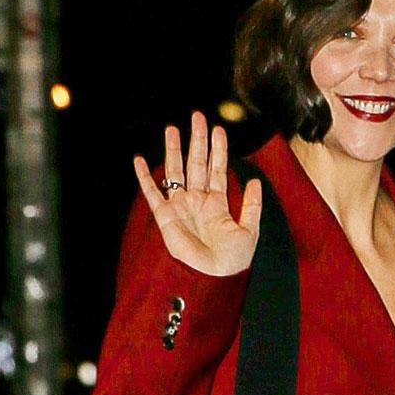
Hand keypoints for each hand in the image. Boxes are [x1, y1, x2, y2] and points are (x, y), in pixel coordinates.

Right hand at [132, 111, 261, 276]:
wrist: (213, 278)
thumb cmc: (233, 260)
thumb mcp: (249, 230)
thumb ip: (252, 205)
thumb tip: (254, 180)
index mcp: (217, 203)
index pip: (217, 169)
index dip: (218, 149)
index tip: (219, 129)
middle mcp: (197, 201)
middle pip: (196, 163)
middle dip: (197, 140)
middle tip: (197, 117)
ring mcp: (180, 207)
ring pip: (175, 171)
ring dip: (174, 150)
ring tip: (172, 128)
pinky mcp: (165, 216)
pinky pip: (152, 193)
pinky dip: (144, 177)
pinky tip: (140, 160)